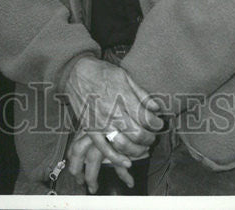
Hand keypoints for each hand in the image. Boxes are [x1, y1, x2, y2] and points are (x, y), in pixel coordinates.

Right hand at [62, 56, 160, 182]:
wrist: (75, 72)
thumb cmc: (101, 72)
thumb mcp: (124, 75)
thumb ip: (141, 93)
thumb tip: (156, 108)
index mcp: (123, 97)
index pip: (146, 118)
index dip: (156, 124)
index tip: (159, 123)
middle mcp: (113, 112)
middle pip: (138, 133)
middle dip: (149, 138)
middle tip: (152, 136)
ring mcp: (101, 122)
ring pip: (124, 144)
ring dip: (137, 150)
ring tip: (143, 147)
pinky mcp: (91, 128)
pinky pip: (104, 148)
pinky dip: (116, 158)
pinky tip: (127, 162)